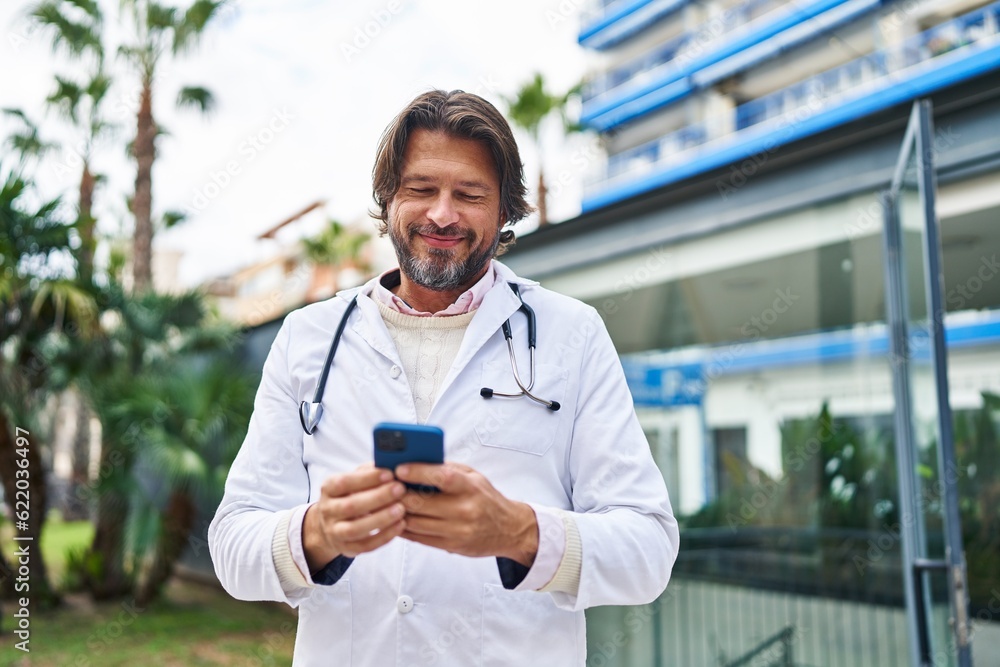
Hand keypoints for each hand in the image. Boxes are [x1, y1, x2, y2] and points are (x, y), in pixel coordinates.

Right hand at [302, 465, 405, 571]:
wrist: (330, 525)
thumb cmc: (350, 495)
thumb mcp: (354, 479)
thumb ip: (369, 471)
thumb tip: (391, 462)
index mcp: (329, 488)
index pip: (344, 482)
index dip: (367, 478)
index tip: (390, 473)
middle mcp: (328, 510)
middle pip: (351, 506)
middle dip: (378, 497)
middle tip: (400, 489)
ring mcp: (335, 532)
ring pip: (356, 529)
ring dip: (381, 519)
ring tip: (401, 509)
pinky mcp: (346, 549)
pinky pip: (365, 546)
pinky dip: (384, 536)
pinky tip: (400, 525)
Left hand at [395, 462, 537, 566]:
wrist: (509, 529)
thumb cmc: (486, 498)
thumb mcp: (474, 476)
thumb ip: (448, 469)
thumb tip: (416, 461)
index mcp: (471, 487)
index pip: (441, 477)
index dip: (418, 472)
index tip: (399, 468)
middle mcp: (465, 510)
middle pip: (422, 503)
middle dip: (398, 494)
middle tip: (384, 486)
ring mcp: (458, 530)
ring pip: (416, 523)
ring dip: (397, 513)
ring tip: (385, 503)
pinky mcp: (452, 546)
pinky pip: (420, 538)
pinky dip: (404, 528)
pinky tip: (396, 519)